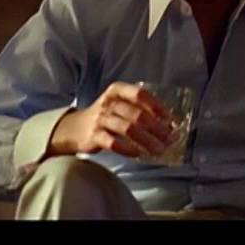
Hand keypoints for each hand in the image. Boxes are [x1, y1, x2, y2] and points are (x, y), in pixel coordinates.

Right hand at [48, 82, 173, 157]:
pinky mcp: (94, 136)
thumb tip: (168, 123)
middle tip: (169, 138)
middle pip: (136, 114)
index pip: (139, 94)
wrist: (75, 128)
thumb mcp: (120, 105)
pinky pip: (113, 143)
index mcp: (116, 90)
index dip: (156, 106)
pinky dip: (128, 149)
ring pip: (127, 129)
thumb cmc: (106, 116)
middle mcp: (108, 102)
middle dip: (156, 128)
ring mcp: (100, 119)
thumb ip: (140, 109)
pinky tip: (139, 153)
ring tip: (158, 149)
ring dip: (146, 140)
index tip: (169, 119)